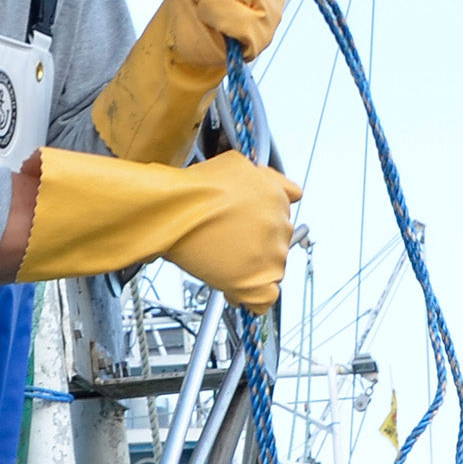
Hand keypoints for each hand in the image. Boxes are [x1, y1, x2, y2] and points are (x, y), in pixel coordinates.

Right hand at [165, 151, 301, 311]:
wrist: (178, 211)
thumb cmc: (197, 190)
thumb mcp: (237, 165)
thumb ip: (263, 178)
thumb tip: (269, 183)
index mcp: (278, 197)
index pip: (285, 213)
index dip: (264, 222)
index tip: (252, 227)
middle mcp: (280, 225)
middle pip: (277, 242)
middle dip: (256, 244)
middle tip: (230, 244)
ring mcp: (271, 254)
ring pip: (271, 269)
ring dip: (252, 268)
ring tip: (224, 263)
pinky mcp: (257, 281)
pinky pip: (266, 298)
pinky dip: (254, 298)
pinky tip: (238, 291)